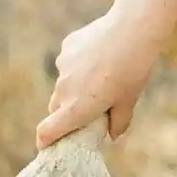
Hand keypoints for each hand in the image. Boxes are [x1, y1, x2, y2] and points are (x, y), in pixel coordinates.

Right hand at [38, 0, 164, 148]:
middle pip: (56, 108)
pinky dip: (78, 65)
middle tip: (89, 107)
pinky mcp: (66, 47)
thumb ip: (118, 123)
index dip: (45, 141)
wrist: (132, 30)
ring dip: (75, 86)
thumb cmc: (132, 71)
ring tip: (101, 75)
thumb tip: (113, 135)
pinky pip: (68, 63)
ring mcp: (63, 67)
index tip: (47, 145)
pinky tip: (99, 55)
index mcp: (76, 109)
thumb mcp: (129, 101)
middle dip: (67, 111)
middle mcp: (64, 90)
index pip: (46, 131)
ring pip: (64, 83)